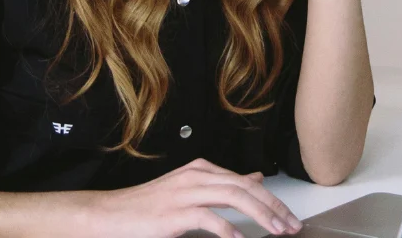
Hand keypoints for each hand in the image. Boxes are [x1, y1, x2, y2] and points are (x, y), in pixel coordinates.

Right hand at [88, 158, 302, 237]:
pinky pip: (208, 219)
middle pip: (245, 188)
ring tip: (276, 231)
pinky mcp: (174, 213)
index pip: (247, 182)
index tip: (289, 218)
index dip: (272, 200)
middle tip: (291, 226)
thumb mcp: (191, 189)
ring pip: (234, 198)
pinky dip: (227, 230)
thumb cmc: (149, 206)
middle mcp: (197, 176)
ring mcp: (185, 193)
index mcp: (202, 169)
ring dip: (260, 216)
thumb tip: (255, 179)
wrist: (110, 213)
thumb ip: (223, 185)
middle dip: (274, 207)